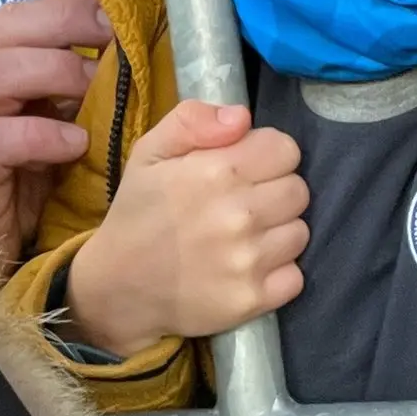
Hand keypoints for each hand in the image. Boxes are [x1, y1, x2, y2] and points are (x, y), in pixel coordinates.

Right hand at [0, 0, 111, 274]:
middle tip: (114, 36)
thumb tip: (139, 32)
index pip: (26, 11)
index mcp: (0, 65)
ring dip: (51, 70)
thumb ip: (90, 77)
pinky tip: (73, 143)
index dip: (71, 1)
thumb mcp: (71, 117)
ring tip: (93, 88)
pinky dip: (37, 134)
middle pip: (5, 28)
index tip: (119, 4)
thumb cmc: (41, 182)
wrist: (5, 256)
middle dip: (65, 22)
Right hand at [65, 101, 308, 356]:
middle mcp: (239, 215)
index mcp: (217, 171)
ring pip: (300, 232)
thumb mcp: (149, 153)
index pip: (286, 150)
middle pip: (298, 190)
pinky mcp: (253, 299)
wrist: (117, 287)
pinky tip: (247, 268)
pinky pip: (295, 277)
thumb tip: (242, 116)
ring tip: (244, 237)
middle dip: (275, 192)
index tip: (245, 169)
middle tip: (243, 204)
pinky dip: (278, 273)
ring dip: (278, 233)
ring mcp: (249, 261)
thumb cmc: (138, 213)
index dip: (267, 156)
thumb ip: (192, 120)